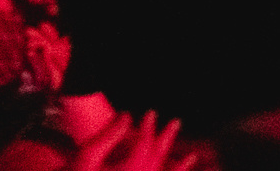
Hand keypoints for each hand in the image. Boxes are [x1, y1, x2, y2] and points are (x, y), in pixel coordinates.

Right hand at [68, 112, 189, 170]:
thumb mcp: (88, 154)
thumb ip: (108, 135)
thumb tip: (127, 117)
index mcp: (129, 169)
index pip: (145, 145)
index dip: (149, 128)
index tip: (151, 113)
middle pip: (158, 159)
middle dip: (166, 140)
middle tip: (175, 123)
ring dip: (178, 166)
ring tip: (191, 157)